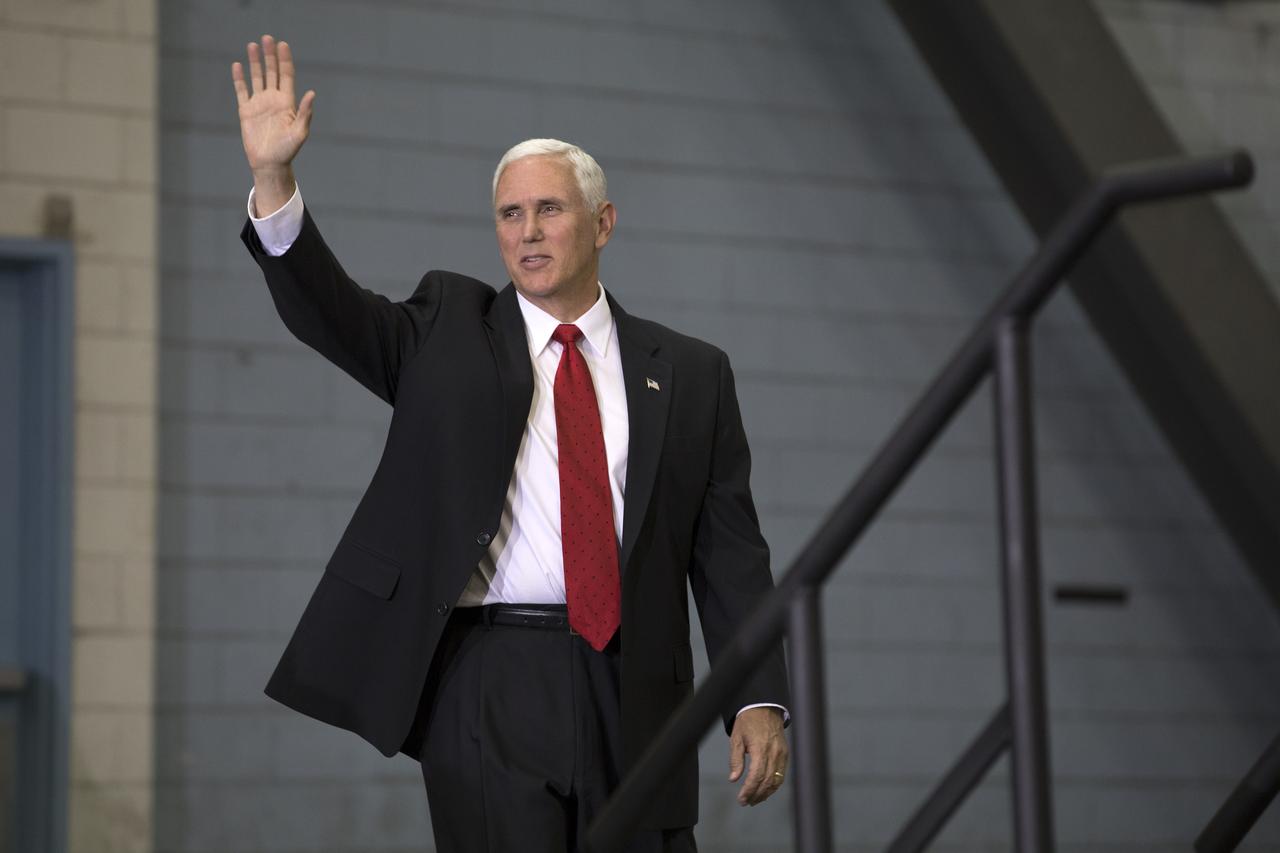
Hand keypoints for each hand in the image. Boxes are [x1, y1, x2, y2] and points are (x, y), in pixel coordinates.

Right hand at [231, 35, 314, 181]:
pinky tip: (237, 65)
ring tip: (252, 45)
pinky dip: (239, 78)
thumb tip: (311, 93)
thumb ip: (305, 112)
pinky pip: (241, 90)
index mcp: (287, 102)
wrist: (269, 164)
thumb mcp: (300, 132)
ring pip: (257, 77)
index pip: (286, 75)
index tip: (283, 44)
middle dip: (270, 55)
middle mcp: (273, 99)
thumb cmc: (287, 150)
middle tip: (267, 38)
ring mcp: (259, 104)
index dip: (285, 60)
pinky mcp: (246, 110)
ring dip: (255, 62)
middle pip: (272, 72)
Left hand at [728, 707, 787, 805]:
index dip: (749, 790)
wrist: (764, 707)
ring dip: (766, 793)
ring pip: (776, 780)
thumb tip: (733, 779)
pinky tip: (765, 790)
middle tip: (746, 802)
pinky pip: (781, 774)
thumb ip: (735, 760)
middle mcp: (774, 753)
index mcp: (760, 749)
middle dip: (756, 795)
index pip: (756, 777)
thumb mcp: (736, 738)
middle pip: (767, 781)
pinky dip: (774, 785)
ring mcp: (782, 754)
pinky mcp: (785, 754)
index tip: (741, 799)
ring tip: (755, 799)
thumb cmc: (748, 721)